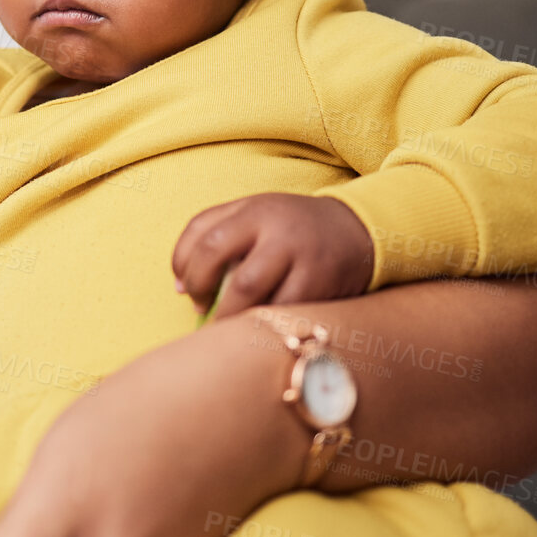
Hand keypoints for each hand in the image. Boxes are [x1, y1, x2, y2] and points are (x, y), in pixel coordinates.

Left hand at [173, 193, 373, 319]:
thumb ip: (212, 235)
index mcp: (254, 210)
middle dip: (201, 289)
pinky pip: (279, 311)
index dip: (183, 266)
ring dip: (228, 315)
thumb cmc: (290, 228)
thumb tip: (179, 286)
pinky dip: (261, 323)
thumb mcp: (253, 214)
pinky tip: (256, 326)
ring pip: (248, 291)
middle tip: (201, 308)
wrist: (358, 231)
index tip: (184, 288)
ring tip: (224, 323)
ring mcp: (299, 257)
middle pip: (218, 259)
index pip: (202, 235)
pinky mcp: (319, 285)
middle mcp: (276, 230)